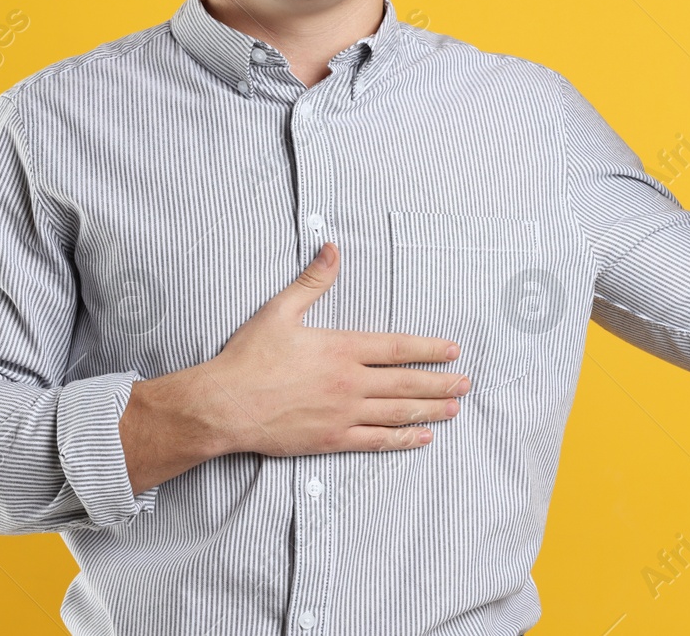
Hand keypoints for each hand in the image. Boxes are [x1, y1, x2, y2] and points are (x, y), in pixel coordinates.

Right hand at [204, 242, 470, 456]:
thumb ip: (312, 281)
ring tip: (453, 408)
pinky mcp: (332, 439)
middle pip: (406, 383)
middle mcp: (350, 382)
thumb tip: (332, 249)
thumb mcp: (279, 311)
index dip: (428, 349)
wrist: (225, 406)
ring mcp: (344, 413)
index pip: (397, 347)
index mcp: (341, 348)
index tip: (452, 351)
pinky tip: (421, 438)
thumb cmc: (248, 358)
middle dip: (439, 383)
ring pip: (397, 413)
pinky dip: (402, 440)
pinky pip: (376, 440)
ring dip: (429, 410)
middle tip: (465, 383)